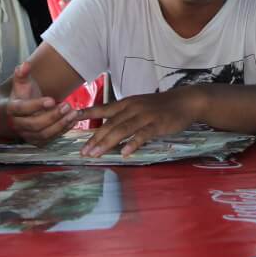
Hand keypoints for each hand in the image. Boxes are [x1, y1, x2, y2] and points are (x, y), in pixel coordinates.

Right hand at [6, 61, 78, 146]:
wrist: (22, 109)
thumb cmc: (24, 94)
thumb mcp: (22, 83)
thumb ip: (23, 73)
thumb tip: (25, 65)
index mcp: (12, 109)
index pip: (22, 108)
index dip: (36, 105)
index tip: (52, 100)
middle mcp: (18, 124)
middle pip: (35, 124)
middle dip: (53, 116)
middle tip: (67, 106)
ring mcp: (27, 134)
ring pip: (44, 134)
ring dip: (61, 124)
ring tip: (73, 113)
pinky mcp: (37, 141)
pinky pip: (51, 139)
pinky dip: (63, 130)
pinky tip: (73, 120)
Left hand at [78, 86, 201, 156]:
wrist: (184, 101)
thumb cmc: (159, 106)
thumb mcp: (138, 106)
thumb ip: (123, 115)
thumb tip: (106, 129)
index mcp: (126, 103)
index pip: (103, 109)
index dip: (87, 113)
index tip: (71, 118)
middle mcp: (132, 108)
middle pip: (110, 124)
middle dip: (95, 138)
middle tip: (83, 152)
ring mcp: (144, 116)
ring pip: (122, 130)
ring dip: (107, 143)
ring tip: (96, 154)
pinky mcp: (157, 124)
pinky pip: (142, 135)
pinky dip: (132, 144)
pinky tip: (124, 153)